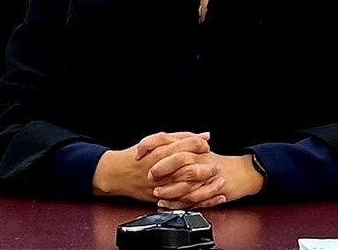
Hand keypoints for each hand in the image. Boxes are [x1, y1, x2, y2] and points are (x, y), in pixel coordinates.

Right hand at [93, 132, 214, 202]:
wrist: (118, 173)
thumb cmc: (137, 155)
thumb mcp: (157, 140)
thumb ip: (181, 137)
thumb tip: (205, 135)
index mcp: (161, 152)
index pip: (185, 146)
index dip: (199, 145)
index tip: (207, 145)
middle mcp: (162, 170)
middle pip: (189, 169)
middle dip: (206, 168)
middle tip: (216, 166)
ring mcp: (162, 186)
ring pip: (188, 188)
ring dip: (206, 186)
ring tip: (218, 182)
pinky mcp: (162, 199)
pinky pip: (183, 202)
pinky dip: (199, 201)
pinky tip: (210, 198)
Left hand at [148, 140, 263, 209]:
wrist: (243, 172)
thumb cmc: (219, 162)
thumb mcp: (200, 150)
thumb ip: (181, 145)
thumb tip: (159, 144)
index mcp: (194, 146)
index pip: (172, 140)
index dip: (154, 145)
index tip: (140, 153)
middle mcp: (199, 158)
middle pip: (179, 158)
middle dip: (162, 167)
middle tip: (149, 174)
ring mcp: (205, 174)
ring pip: (185, 180)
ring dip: (168, 187)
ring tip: (156, 193)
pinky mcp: (210, 189)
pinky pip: (192, 197)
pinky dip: (178, 201)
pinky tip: (167, 203)